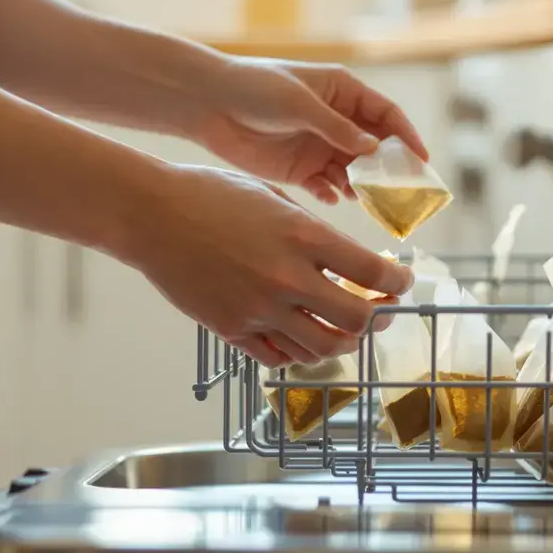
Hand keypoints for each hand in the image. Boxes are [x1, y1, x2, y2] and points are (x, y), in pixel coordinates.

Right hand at [127, 163, 413, 366]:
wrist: (150, 214)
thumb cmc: (211, 195)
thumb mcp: (276, 199)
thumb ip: (314, 234)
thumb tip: (350, 260)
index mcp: (302, 236)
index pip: (373, 272)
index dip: (398, 281)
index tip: (402, 280)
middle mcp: (286, 278)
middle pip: (357, 321)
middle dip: (377, 318)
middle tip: (380, 309)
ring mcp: (259, 309)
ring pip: (322, 348)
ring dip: (342, 341)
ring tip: (345, 328)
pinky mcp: (232, 329)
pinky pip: (280, 356)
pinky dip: (300, 351)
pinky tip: (303, 335)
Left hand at [189, 57, 429, 204]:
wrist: (208, 104)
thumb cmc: (255, 89)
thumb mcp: (300, 104)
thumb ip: (338, 128)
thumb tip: (374, 148)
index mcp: (342, 92)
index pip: (386, 115)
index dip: (406, 136)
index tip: (421, 160)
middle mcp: (336, 120)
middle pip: (376, 148)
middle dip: (388, 169)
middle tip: (402, 191)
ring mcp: (320, 146)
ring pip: (354, 171)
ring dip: (361, 185)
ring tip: (365, 199)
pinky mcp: (300, 169)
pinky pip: (327, 186)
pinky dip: (332, 194)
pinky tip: (331, 197)